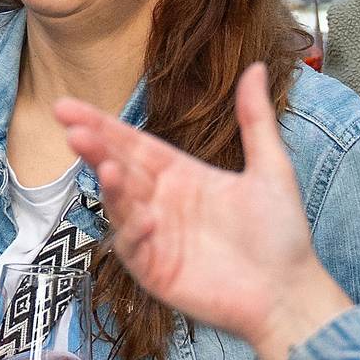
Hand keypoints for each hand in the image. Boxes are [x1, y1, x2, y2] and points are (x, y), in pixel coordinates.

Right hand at [52, 65, 351, 359]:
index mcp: (182, 176)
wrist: (291, 292)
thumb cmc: (282, 235)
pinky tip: (143, 218)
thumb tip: (255, 66)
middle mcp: (162, 203)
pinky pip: (134, 249)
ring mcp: (155, 238)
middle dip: (94, 148)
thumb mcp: (271, 169)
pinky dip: (133, 233)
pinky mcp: (156, 272)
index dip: (103, 125)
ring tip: (106, 167)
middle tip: (71, 128)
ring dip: (111, 187)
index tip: (69, 106)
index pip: (134, 144)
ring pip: (122, 206)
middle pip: (119, 169)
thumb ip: (256, 120)